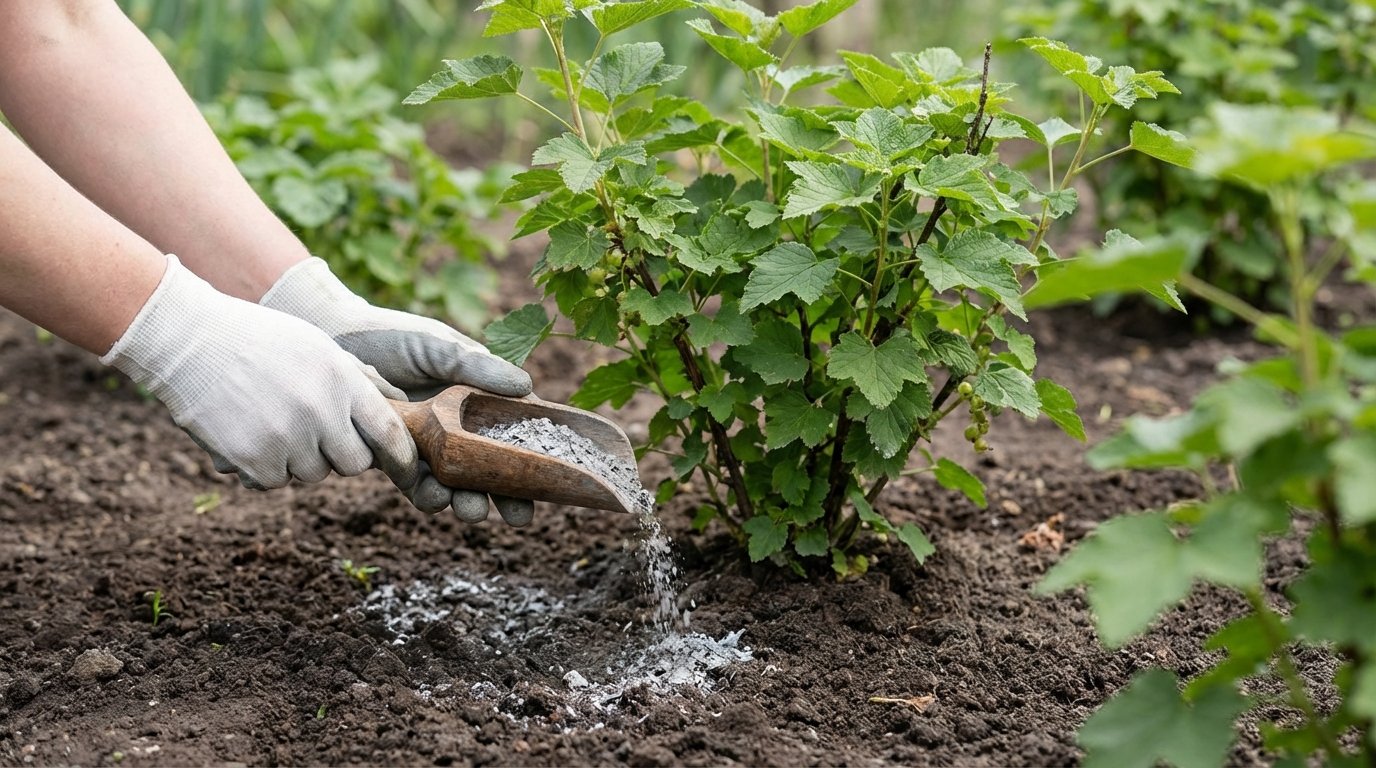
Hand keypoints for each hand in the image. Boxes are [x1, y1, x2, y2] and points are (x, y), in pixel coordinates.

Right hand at [101, 256, 418, 491]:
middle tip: (319, 434)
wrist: (187, 339)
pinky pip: (275, 481)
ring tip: (274, 421)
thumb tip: (398, 402)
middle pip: (354, 463)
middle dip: (342, 455)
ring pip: (312, 473)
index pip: (389, 432)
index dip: (402, 457)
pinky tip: (250, 433)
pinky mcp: (252, 459)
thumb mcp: (317, 345)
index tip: (407, 469)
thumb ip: (357, 379)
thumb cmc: (258, 339)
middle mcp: (319, 410)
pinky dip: (266, 466)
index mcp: (341, 379)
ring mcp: (286, 437)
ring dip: (299, 458)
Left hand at [260, 257, 535, 525]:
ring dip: (465, 501)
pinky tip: (434, 495)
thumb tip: (527, 387)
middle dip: (504, 497)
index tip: (548, 489)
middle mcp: (458, 427)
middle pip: (491, 470)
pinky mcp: (394, 457)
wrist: (334, 341)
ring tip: (467, 508)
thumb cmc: (393, 337)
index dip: (534, 463)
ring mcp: (428, 445)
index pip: (516, 436)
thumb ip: (479, 368)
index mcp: (479, 401)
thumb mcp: (440, 347)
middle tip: (513, 516)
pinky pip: (415, 484)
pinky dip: (427, 493)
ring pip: (455, 483)